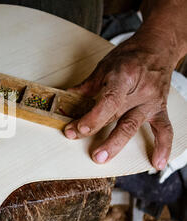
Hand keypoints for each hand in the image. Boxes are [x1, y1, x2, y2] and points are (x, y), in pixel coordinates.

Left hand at [63, 35, 176, 169]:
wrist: (157, 47)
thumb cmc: (129, 56)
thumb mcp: (104, 66)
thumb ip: (86, 87)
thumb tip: (65, 99)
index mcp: (123, 77)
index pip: (106, 102)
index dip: (91, 118)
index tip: (76, 129)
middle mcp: (138, 91)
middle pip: (115, 116)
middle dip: (97, 133)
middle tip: (82, 148)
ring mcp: (150, 101)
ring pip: (133, 126)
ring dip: (116, 144)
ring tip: (102, 158)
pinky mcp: (159, 108)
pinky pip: (164, 129)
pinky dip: (163, 146)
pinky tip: (157, 163)